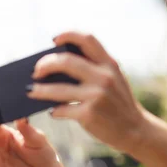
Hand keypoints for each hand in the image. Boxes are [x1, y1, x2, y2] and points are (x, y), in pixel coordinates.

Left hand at [27, 32, 147, 153]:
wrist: (136, 130)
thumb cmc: (119, 104)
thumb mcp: (114, 80)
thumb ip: (94, 69)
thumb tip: (57, 65)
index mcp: (109, 64)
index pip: (87, 39)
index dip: (68, 35)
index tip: (54, 40)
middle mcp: (104, 77)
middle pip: (65, 61)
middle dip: (45, 64)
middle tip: (35, 71)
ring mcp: (97, 96)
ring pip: (57, 89)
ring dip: (39, 89)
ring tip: (30, 91)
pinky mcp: (89, 114)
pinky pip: (62, 110)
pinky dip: (54, 111)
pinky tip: (53, 112)